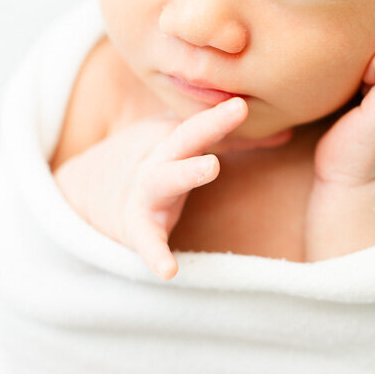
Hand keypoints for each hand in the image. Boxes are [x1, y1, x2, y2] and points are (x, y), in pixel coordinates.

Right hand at [54, 97, 291, 281]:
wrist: (86, 190)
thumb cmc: (152, 163)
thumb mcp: (186, 147)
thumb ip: (237, 143)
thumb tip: (288, 134)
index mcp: (172, 142)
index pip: (200, 124)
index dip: (221, 114)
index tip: (243, 102)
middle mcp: (157, 161)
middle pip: (182, 141)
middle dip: (207, 126)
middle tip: (236, 111)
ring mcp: (144, 194)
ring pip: (163, 181)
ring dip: (186, 172)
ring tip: (211, 167)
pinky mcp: (135, 228)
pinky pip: (146, 242)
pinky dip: (155, 255)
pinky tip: (169, 270)